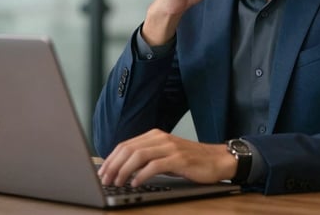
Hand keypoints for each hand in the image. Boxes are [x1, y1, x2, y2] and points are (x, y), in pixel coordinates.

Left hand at [97, 129, 235, 186]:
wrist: (217, 160)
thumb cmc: (190, 160)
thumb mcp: (165, 156)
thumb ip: (147, 158)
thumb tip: (123, 169)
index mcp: (155, 135)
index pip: (125, 145)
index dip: (111, 159)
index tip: (102, 172)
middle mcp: (160, 138)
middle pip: (128, 149)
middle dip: (113, 165)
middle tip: (105, 180)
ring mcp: (170, 147)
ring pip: (138, 156)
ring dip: (124, 171)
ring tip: (117, 183)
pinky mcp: (179, 159)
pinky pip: (154, 166)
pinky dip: (141, 175)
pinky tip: (135, 183)